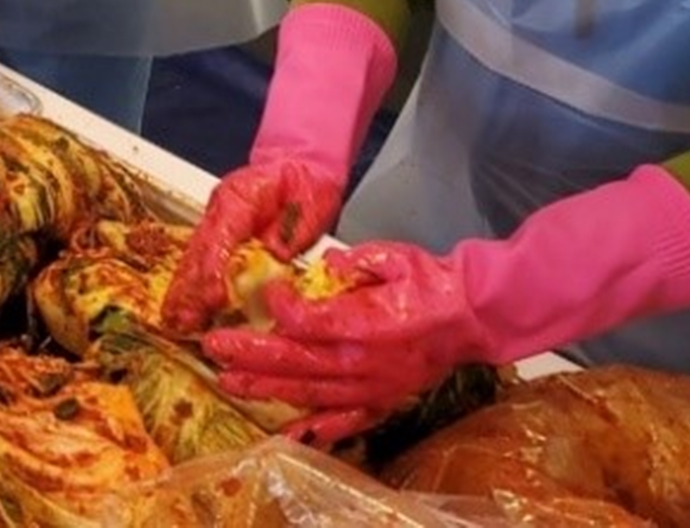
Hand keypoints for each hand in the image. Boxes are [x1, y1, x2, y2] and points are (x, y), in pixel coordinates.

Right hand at [162, 159, 345, 333]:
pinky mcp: (220, 237)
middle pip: (198, 250)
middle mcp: (220, 210)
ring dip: (185, 291)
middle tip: (185, 319)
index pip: (220, 235)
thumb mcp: (309, 200)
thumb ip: (291, 229)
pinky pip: (201, 263)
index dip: (213, 267)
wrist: (303, 165)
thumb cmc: (305, 181)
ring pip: (193, 258)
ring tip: (177, 320)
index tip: (213, 296)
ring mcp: (216, 222)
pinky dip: (191, 287)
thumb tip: (275, 254)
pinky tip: (184, 309)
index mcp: (240, 196)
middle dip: (191, 287)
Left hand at [200, 165, 689, 446]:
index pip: (309, 322)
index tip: (268, 290)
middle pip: (297, 362)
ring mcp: (372, 386)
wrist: (475, 317)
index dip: (281, 308)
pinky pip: (345, 420)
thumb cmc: (432, 283)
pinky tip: (286, 433)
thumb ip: (357, 260)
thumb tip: (329, 262)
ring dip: (266, 387)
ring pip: (310, 392)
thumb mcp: (394, 257)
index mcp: (367, 324)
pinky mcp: (381, 399)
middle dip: (251, 354)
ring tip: (229, 381)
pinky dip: (315, 428)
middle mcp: (365, 362)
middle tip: (214, 347)